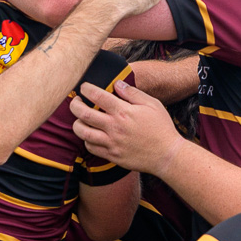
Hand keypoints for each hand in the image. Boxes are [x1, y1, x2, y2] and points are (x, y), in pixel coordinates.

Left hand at [71, 80, 185, 174]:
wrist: (167, 155)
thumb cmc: (161, 128)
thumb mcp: (152, 104)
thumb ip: (133, 93)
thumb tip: (116, 84)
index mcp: (123, 112)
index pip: (97, 96)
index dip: (86, 89)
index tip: (83, 87)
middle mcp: (114, 127)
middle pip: (83, 113)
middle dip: (74, 104)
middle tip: (75, 101)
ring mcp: (111, 143)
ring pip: (83, 132)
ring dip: (77, 123)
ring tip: (79, 119)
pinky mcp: (112, 155)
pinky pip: (90, 147)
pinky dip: (86, 139)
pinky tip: (90, 134)